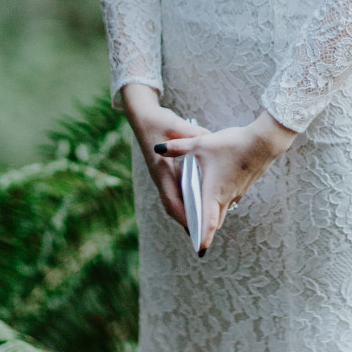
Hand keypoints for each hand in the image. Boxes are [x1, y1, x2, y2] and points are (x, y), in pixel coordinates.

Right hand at [120, 84, 210, 229]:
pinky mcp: (167, 171)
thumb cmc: (158, 121)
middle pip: (174, 206)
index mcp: (161, 170)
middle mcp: (161, 176)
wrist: (143, 116)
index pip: (171, 200)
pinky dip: (189, 199)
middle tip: (204, 235)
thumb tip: (208, 139)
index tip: (196, 228)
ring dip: (188, 212)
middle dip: (187, 221)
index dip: (183, 216)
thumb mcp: (175, 125)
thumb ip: (192, 134)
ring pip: (175, 200)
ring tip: (206, 225)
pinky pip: (178, 191)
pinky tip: (203, 202)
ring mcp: (163, 175)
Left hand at [155, 111, 296, 251]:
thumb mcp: (201, 143)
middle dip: (204, 228)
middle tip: (193, 232)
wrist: (264, 141)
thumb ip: (178, 147)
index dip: (203, 237)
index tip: (200, 249)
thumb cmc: (231, 144)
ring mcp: (237, 192)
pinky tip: (214, 187)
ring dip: (212, 213)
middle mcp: (226, 197)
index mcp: (214, 192)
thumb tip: (158, 148)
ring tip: (199, 210)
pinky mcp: (243, 186)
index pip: (207, 222)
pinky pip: (230, 199)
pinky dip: (220, 200)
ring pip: (223, 209)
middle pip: (214, 220)